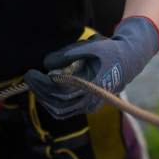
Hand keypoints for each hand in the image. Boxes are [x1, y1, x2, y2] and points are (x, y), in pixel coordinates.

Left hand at [25, 16, 158, 118]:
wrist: (129, 61)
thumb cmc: (109, 51)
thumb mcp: (90, 46)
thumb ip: (67, 54)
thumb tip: (46, 63)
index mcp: (93, 84)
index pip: (61, 90)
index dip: (43, 83)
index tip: (30, 73)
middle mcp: (91, 99)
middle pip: (58, 102)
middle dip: (40, 90)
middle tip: (28, 77)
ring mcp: (90, 106)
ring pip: (60, 110)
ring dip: (44, 99)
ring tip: (35, 84)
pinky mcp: (87, 107)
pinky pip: (66, 111)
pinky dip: (52, 104)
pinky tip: (44, 92)